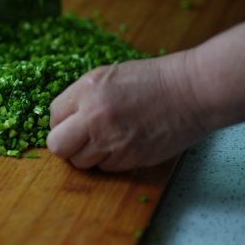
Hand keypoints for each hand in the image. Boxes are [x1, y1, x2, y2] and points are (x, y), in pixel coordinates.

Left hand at [47, 53, 209, 171]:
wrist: (191, 91)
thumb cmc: (152, 80)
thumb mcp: (108, 76)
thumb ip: (83, 97)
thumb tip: (65, 120)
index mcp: (87, 91)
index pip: (53, 117)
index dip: (61, 121)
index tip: (71, 122)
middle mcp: (94, 118)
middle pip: (58, 146)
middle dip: (65, 144)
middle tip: (79, 138)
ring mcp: (111, 141)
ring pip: (81, 162)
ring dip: (89, 154)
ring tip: (107, 138)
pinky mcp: (129, 158)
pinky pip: (106, 167)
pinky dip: (111, 160)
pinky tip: (124, 143)